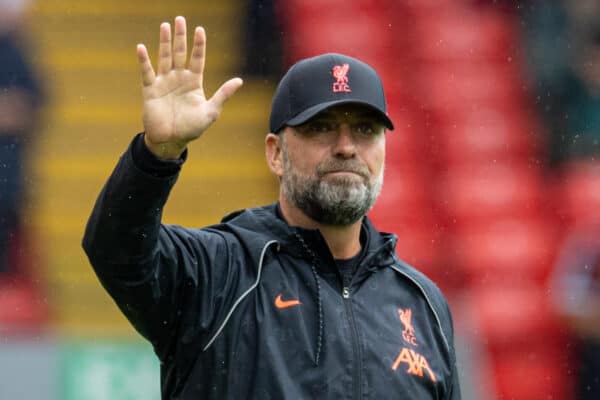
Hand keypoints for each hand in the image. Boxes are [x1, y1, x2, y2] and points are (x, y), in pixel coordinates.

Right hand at [137, 16, 242, 158]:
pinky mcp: (150, 90)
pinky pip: (147, 72)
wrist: (171, 141)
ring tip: (165, 26)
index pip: (197, 59)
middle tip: (180, 19)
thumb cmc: (192, 128)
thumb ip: (223, 95)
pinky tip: (141, 47)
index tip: (200, 30)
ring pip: (164, 58)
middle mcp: (178, 79)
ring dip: (164, 42)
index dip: (199, 45)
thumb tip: (239, 81)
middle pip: (180, 53)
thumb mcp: (211, 112)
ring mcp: (164, 82)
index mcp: (194, 82)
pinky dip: (144, 60)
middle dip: (180, 37)